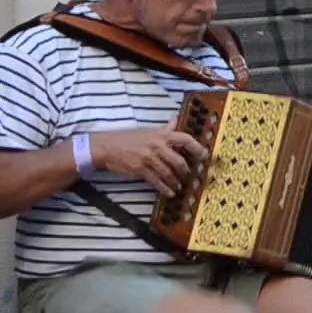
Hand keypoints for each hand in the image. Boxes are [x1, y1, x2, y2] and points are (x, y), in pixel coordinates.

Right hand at [91, 120, 206, 196]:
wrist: (107, 146)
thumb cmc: (129, 137)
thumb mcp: (149, 130)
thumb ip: (165, 127)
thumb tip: (175, 119)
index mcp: (161, 135)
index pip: (185, 139)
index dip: (197, 147)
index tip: (204, 155)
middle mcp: (157, 145)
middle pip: (179, 160)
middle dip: (186, 170)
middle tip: (190, 175)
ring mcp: (149, 158)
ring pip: (168, 172)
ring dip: (176, 181)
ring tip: (179, 186)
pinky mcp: (140, 169)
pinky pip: (156, 181)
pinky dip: (165, 188)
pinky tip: (170, 192)